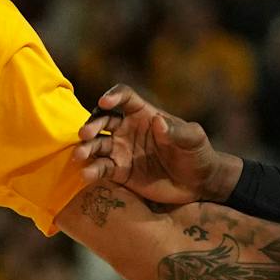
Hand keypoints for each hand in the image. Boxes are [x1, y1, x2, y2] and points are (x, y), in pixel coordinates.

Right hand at [76, 85, 233, 205]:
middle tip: (85, 134)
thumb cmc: (198, 154)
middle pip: (102, 119)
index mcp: (144, 114)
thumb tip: (158, 121)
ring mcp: (122, 150)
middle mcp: (128, 129)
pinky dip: (92, 170)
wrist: (199, 184)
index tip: (105, 102)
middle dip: (91, 124)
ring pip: (97, 144)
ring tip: (81, 155)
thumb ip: (178, 131)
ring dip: (86, 148)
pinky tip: (87, 174)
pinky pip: (102, 168)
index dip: (113, 96)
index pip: (124, 97)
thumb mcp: (194, 139)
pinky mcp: (120, 171)